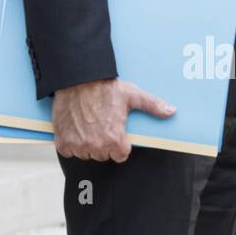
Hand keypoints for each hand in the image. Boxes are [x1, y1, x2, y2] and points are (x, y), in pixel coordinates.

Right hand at [52, 78, 175, 160]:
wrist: (77, 78)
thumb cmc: (105, 86)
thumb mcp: (132, 95)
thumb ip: (153, 106)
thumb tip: (172, 111)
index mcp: (115, 139)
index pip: (121, 155)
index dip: (119, 144)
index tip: (115, 132)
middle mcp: (97, 146)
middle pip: (103, 155)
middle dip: (103, 144)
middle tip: (101, 125)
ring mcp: (78, 145)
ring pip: (86, 154)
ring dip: (86, 144)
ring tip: (88, 125)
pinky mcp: (63, 142)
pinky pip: (68, 151)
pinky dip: (70, 142)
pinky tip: (75, 127)